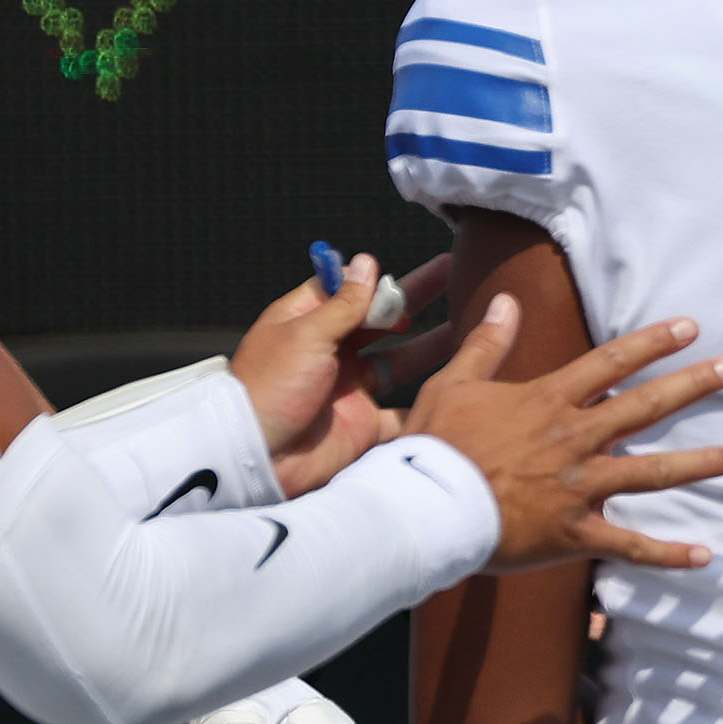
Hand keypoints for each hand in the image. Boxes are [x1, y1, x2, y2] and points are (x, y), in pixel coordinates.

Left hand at [230, 251, 450, 496]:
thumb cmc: (268, 389)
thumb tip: (367, 262)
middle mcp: (330, 353)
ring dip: (430, 344)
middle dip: (414, 299)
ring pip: (399, 360)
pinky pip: (402, 411)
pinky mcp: (362, 424)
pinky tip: (457, 385)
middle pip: (379, 320)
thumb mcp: (306, 334)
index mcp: (306, 323)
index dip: (372, 281)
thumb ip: (344, 302)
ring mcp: (349, 388)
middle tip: (452, 273)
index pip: (344, 290)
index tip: (397, 273)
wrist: (255, 461)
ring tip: (467, 323)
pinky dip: (426, 403)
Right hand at [404, 294, 722, 572]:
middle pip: (646, 406)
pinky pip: (629, 546)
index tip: (690, 327)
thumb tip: (508, 302)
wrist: (423, 508)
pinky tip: (705, 556)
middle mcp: (574, 439)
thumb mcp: (454, 383)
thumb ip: (487, 343)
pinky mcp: (574, 534)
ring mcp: (579, 488)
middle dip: (695, 384)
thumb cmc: (434, 446)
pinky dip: (667, 554)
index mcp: (548, 400)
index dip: (652, 342)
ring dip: (701, 463)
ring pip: (652, 473)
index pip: (611, 362)